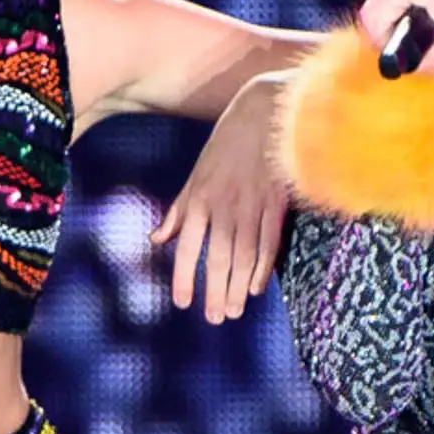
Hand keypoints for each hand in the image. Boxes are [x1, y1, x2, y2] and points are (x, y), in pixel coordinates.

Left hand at [160, 74, 290, 323]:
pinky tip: (256, 288)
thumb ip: (178, 211)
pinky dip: (263, 268)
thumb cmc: (226, 146)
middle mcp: (225, 207)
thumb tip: (156, 240)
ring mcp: (253, 206)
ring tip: (234, 312)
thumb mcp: (196, 176)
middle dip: (215, 291)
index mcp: (200, 199)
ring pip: (244, 256)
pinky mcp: (277, 204)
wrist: (265, 114)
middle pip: (219, 258)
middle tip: (214, 319)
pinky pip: (269, 243)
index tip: (183, 303)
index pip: (189, 247)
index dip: (185, 277)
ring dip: (237, 287)